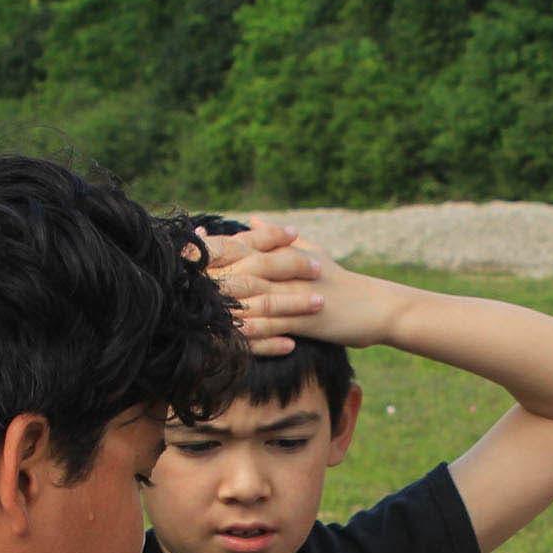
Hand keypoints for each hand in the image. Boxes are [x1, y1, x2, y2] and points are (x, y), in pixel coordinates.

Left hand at [198, 216, 400, 354]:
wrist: (376, 306)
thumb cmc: (342, 281)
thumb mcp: (310, 251)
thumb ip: (276, 237)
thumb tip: (249, 218)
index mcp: (282, 255)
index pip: (240, 246)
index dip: (210, 246)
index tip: (181, 246)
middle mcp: (286, 272)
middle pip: (239, 267)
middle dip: (208, 271)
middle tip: (175, 273)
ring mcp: (295, 295)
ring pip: (253, 295)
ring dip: (223, 300)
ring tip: (193, 305)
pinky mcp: (306, 320)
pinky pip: (274, 325)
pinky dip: (251, 329)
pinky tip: (230, 334)